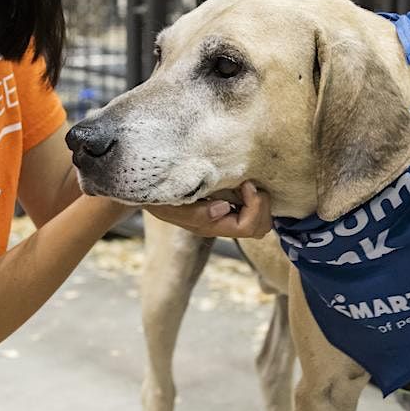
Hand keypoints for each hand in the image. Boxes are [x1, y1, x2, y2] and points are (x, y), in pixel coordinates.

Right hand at [143, 181, 272, 238]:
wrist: (147, 188)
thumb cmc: (159, 195)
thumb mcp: (172, 204)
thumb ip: (197, 212)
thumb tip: (224, 209)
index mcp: (211, 226)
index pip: (247, 226)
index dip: (254, 206)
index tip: (244, 183)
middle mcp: (221, 224)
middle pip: (259, 228)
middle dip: (262, 205)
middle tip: (248, 183)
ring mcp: (225, 216)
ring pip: (260, 220)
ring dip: (259, 201)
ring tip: (245, 182)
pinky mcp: (226, 204)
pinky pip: (252, 207)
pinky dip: (254, 196)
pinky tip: (242, 182)